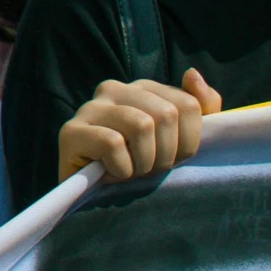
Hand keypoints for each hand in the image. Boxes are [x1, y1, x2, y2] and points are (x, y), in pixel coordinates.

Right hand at [57, 69, 220, 185]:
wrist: (95, 197)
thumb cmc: (140, 165)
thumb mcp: (179, 139)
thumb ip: (200, 106)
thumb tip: (191, 73)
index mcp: (142, 88)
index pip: (187, 105)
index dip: (189, 142)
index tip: (172, 158)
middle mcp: (114, 89)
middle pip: (166, 115)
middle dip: (166, 155)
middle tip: (149, 170)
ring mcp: (90, 108)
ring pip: (141, 126)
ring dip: (144, 163)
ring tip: (131, 172)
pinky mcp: (70, 132)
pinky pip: (112, 144)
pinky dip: (121, 169)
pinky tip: (110, 175)